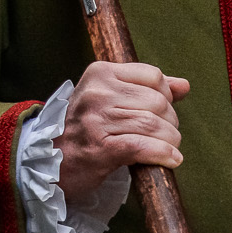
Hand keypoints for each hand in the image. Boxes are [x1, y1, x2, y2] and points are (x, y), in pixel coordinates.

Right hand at [57, 61, 189, 200]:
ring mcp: (97, 120)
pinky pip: (143, 146)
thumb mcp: (109, 98)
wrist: (47, 160)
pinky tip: (170, 160)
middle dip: (170, 121)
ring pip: (153, 124)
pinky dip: (163, 154)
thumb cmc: (83, 129)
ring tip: (169, 148)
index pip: (153, 76)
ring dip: (170, 140)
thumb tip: (184, 85)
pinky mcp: (101, 148)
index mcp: (100, 73)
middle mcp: (98, 92)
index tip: (162, 111)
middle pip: (157, 101)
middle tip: (166, 134)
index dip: (166, 95)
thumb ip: (147, 89)